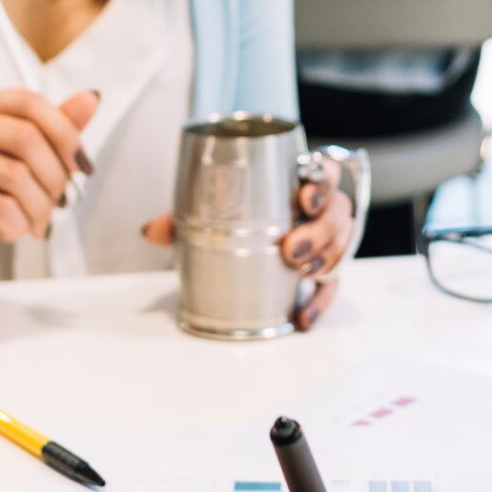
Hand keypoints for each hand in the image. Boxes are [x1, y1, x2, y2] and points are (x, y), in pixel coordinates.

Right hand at [0, 88, 100, 275]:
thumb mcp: (18, 156)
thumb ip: (53, 128)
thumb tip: (90, 99)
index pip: (29, 103)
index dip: (65, 133)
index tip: (81, 165)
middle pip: (25, 137)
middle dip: (55, 176)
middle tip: (60, 201)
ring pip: (16, 176)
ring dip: (40, 207)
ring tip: (37, 221)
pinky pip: (0, 207)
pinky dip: (18, 224)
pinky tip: (13, 229)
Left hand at [138, 162, 354, 329]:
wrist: (257, 233)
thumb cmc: (243, 212)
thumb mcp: (214, 210)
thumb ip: (185, 217)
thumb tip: (149, 230)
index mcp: (298, 182)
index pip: (322, 174)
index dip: (319, 184)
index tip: (304, 199)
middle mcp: (321, 210)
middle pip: (338, 214)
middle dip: (319, 233)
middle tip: (292, 250)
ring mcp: (328, 240)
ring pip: (341, 247)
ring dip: (324, 261)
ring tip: (300, 275)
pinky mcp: (327, 272)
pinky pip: (332, 287)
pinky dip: (318, 303)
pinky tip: (302, 317)